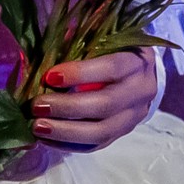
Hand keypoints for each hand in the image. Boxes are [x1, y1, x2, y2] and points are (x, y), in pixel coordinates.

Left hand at [30, 49, 157, 150]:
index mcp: (137, 61)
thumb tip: (46, 53)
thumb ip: (81, 43)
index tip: (49, 76)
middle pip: (105, 105)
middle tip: (37, 106)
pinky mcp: (123, 133)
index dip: (79, 73)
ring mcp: (133, 117)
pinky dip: (70, 144)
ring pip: (101, 131)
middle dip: (67, 107)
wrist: (147, 74)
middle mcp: (140, 91)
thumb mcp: (106, 39)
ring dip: (66, 132)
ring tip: (38, 127)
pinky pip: (97, 145)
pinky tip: (47, 139)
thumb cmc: (116, 50)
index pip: (110, 68)